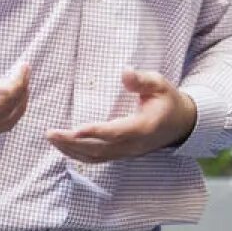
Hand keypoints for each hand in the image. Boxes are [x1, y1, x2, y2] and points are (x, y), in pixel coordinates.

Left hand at [47, 69, 197, 162]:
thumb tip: (125, 71)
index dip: (96, 132)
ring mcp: (127, 152)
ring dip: (71, 150)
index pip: (116, 132)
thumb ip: (141, 80)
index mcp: (143, 127)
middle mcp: (133, 145)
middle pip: (99, 149)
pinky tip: (64, 147)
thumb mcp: (160, 85)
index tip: (76, 129)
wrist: (181, 124)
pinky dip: (78, 155)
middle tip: (50, 132)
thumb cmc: (168, 101)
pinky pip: (98, 159)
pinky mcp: (122, 154)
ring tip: (51, 138)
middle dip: (73, 142)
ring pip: (96, 157)